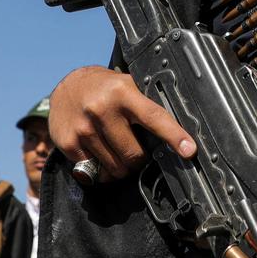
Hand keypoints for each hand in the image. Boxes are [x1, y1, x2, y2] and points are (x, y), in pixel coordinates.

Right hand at [49, 66, 194, 182]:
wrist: (67, 87)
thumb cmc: (106, 89)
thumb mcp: (127, 86)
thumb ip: (146, 104)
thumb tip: (176, 130)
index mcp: (123, 93)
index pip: (154, 117)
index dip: (174, 135)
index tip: (189, 150)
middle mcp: (102, 109)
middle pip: (134, 154)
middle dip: (140, 160)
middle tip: (137, 152)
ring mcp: (84, 128)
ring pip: (115, 167)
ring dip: (121, 168)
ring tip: (118, 152)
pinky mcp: (68, 143)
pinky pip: (93, 171)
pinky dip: (102, 170)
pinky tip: (101, 154)